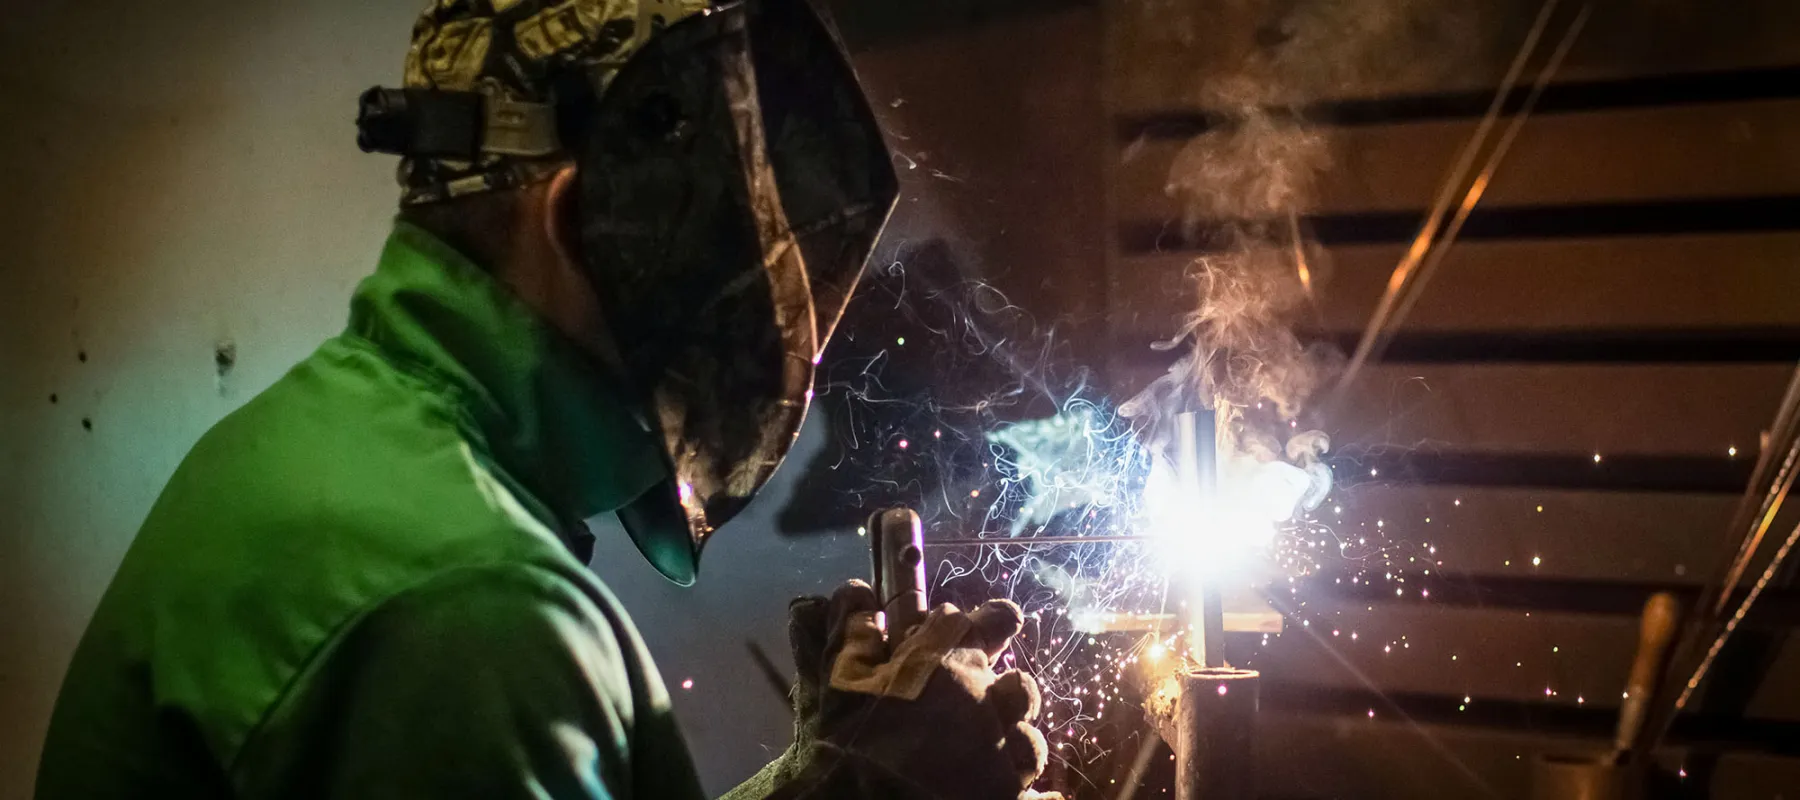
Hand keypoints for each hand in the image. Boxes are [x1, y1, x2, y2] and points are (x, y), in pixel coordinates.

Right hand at [776, 581, 1060, 799]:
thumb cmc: (850, 741)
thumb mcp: (836, 677)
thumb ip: (851, 629)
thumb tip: (858, 591)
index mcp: (951, 664)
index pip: (996, 620)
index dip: (990, 624)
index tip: (979, 633)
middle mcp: (988, 704)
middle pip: (1020, 687)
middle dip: (1003, 696)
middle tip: (974, 711)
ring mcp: (1004, 756)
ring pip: (1031, 743)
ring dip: (1013, 747)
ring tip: (984, 763)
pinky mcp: (1009, 798)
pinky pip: (1043, 799)